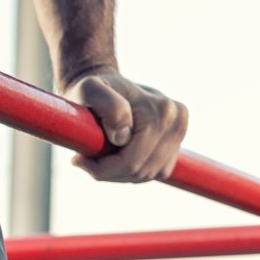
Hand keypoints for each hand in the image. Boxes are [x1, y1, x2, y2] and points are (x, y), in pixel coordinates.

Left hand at [62, 66, 188, 183]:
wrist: (106, 85)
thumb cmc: (93, 89)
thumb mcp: (90, 90)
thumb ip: (108, 106)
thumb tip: (123, 137)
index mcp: (162, 110)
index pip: (133, 161)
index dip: (103, 168)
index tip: (79, 160)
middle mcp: (177, 120)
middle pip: (143, 171)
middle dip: (111, 172)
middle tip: (85, 160)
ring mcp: (180, 132)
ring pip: (150, 174)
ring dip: (122, 173)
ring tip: (101, 156)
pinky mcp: (177, 143)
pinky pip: (156, 172)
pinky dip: (135, 171)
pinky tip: (118, 155)